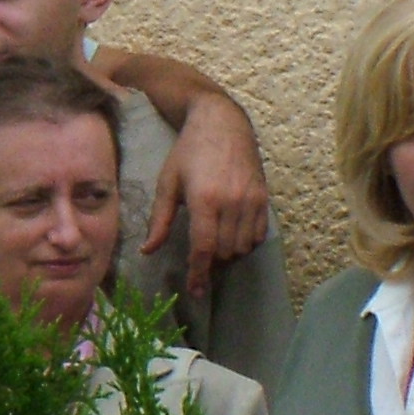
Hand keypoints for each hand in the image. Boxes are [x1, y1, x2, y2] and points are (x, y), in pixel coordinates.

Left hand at [140, 92, 268, 296]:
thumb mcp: (167, 183)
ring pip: (243, 247)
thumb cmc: (188, 152)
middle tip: (198, 263)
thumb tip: (148, 251)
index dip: (198, 274)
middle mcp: (232, 203)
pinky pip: (259, 235)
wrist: (222, 123)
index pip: (204, 248)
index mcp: (205, 200)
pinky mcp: (265, 199)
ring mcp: (252, 201)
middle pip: (225, 252)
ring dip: (228, 254)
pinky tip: (231, 235)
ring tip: (213, 247)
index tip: (194, 291)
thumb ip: (159, 220)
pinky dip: (245, 243)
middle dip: (211, 263)